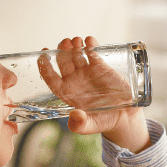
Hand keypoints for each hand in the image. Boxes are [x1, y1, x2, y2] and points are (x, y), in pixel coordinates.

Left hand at [39, 36, 150, 152]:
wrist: (123, 116)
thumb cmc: (103, 121)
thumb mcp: (90, 126)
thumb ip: (80, 125)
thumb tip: (75, 116)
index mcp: (67, 92)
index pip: (50, 77)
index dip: (44, 66)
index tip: (42, 55)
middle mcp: (74, 80)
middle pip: (63, 61)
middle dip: (62, 50)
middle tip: (65, 43)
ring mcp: (87, 71)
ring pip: (76, 53)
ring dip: (74, 45)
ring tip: (77, 41)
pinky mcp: (101, 66)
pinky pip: (93, 52)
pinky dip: (91, 45)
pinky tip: (90, 41)